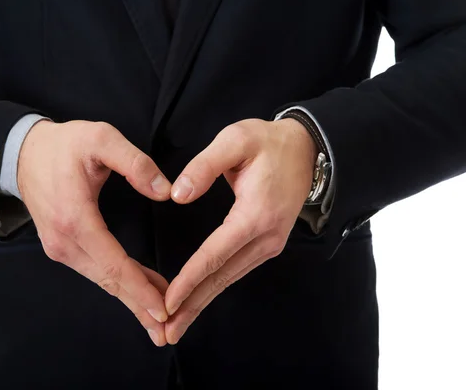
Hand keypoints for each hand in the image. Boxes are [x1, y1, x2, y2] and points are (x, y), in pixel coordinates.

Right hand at [18, 120, 171, 346]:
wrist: (23, 153)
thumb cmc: (64, 145)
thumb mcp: (101, 138)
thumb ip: (135, 163)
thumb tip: (165, 190)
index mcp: (75, 218)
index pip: (113, 263)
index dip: (139, 289)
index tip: (162, 310)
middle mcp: (64, 241)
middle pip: (108, 281)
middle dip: (138, 306)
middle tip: (165, 333)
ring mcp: (60, 247)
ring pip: (102, 279)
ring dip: (130, 298)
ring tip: (159, 319)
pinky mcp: (62, 247)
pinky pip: (96, 270)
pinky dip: (119, 283)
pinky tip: (139, 291)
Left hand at [163, 118, 317, 343]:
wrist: (306, 149)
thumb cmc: (268, 142)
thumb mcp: (235, 140)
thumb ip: (204, 166)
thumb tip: (178, 196)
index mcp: (255, 215)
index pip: (215, 255)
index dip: (189, 280)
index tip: (168, 302)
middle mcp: (265, 238)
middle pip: (222, 278)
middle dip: (192, 306)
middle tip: (167, 333)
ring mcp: (269, 244)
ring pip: (229, 279)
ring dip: (202, 302)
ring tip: (177, 325)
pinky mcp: (266, 244)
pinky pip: (236, 270)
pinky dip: (214, 287)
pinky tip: (198, 300)